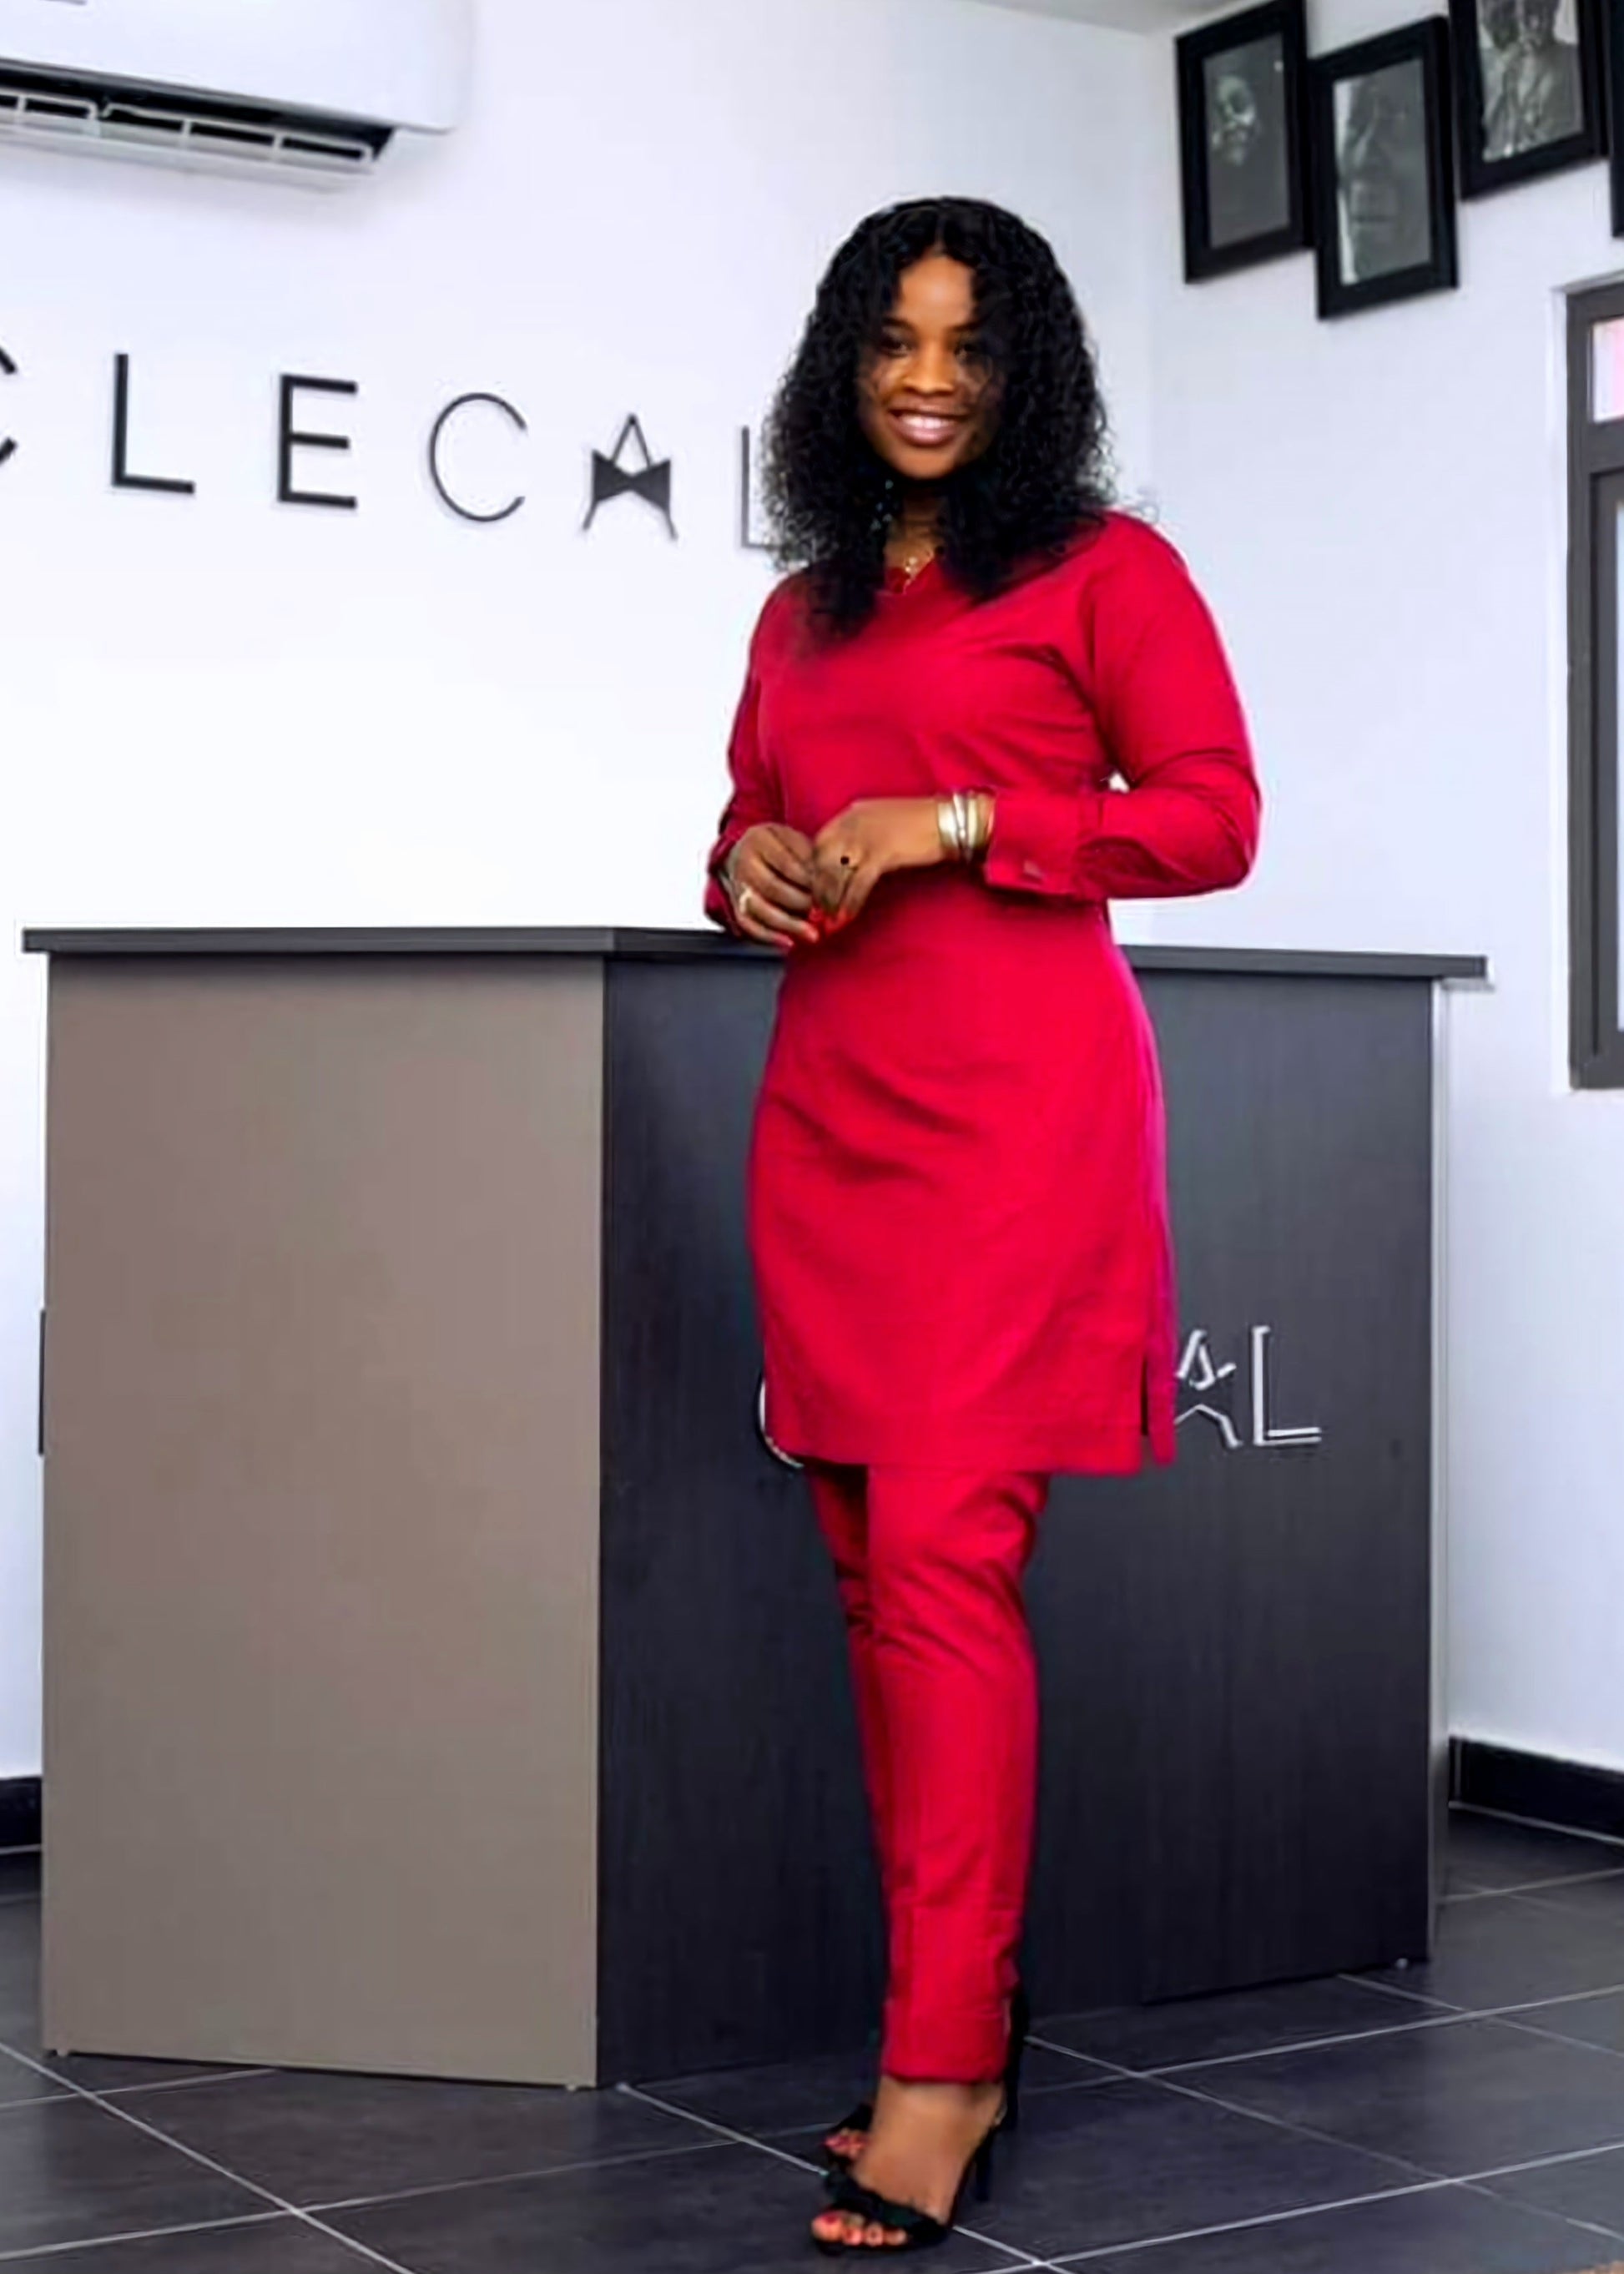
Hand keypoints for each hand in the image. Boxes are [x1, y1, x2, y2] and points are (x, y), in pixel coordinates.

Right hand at [722, 823, 818, 948]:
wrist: (743, 851)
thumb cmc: (778, 848)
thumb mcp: (794, 840)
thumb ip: (810, 857)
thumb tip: (830, 885)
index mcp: (759, 839)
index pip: (788, 864)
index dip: (811, 881)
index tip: (831, 894)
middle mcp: (743, 862)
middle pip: (773, 887)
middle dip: (802, 904)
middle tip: (825, 914)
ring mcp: (736, 885)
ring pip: (760, 909)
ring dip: (789, 925)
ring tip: (812, 934)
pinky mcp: (734, 905)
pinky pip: (749, 925)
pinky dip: (769, 937)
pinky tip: (789, 942)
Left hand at [810, 798, 946, 925]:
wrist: (948, 820)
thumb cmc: (918, 823)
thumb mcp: (880, 822)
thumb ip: (859, 836)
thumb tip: (844, 863)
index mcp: (850, 814)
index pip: (817, 844)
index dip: (812, 870)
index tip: (814, 891)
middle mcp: (852, 823)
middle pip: (820, 861)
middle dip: (817, 890)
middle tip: (816, 911)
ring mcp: (865, 838)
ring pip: (835, 875)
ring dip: (830, 901)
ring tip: (830, 920)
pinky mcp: (882, 854)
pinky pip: (858, 884)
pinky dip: (850, 903)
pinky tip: (847, 917)